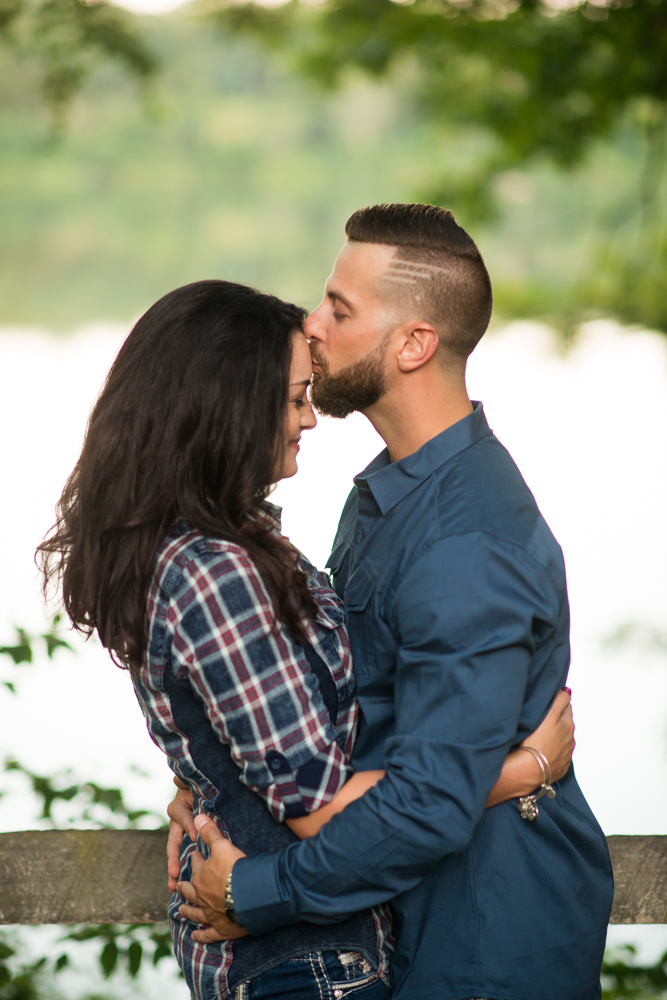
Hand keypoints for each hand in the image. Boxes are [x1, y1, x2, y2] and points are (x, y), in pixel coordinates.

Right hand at [167, 777, 195, 891]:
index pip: (180, 815)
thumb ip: (185, 782)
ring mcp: (183, 831)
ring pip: (175, 851)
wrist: (213, 789)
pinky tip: (181, 883)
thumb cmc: (202, 785)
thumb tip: (177, 779)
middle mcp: (178, 821)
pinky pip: (185, 853)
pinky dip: (182, 867)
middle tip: (173, 873)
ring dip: (174, 868)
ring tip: (172, 886)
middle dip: (172, 858)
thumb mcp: (195, 784)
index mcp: (179, 806)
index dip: (187, 824)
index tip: (195, 835)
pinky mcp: (191, 838)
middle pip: (172, 840)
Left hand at [176, 814, 247, 943]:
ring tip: (180, 910)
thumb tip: (197, 816)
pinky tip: (195, 936)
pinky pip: (207, 934)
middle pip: (190, 890)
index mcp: (202, 876)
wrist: (249, 897)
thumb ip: (210, 832)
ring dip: (187, 911)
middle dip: (184, 886)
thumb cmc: (236, 870)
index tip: (194, 855)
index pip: (196, 864)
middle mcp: (202, 896)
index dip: (195, 858)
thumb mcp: (223, 846)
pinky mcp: (220, 929)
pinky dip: (200, 936)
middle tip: (178, 885)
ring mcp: (209, 914)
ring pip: (194, 912)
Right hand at [521, 687, 574, 782]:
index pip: (566, 706)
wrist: (530, 770)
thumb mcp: (549, 716)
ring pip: (562, 738)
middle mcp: (570, 739)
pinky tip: (543, 749)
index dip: (557, 702)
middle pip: (566, 722)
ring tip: (541, 734)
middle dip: (558, 718)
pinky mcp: (560, 766)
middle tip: (543, 717)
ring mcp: (566, 754)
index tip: (548, 702)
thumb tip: (567, 691)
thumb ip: (559, 701)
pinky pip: (558, 754)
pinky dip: (553, 749)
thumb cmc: (536, 742)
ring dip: (555, 734)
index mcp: (568, 725)